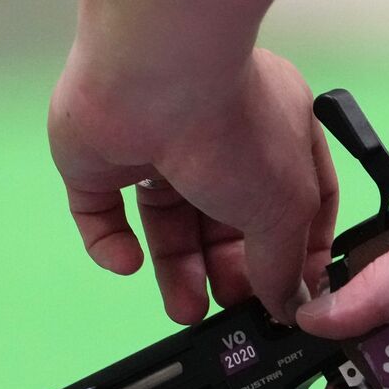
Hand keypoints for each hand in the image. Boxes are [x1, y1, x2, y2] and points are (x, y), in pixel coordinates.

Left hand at [49, 47, 336, 323]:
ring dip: (175, 270)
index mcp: (275, 132)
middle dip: (227, 269)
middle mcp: (214, 135)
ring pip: (165, 223)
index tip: (288, 297)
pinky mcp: (98, 159)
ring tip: (184, 310)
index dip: (291, 251)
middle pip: (223, 219)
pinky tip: (128, 262)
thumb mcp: (286, 207)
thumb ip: (284, 264)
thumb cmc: (233, 121)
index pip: (291, 200)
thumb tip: (288, 304)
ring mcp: (151, 144)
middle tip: (229, 310)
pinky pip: (101, 214)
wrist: (154, 78)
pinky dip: (112, 245)